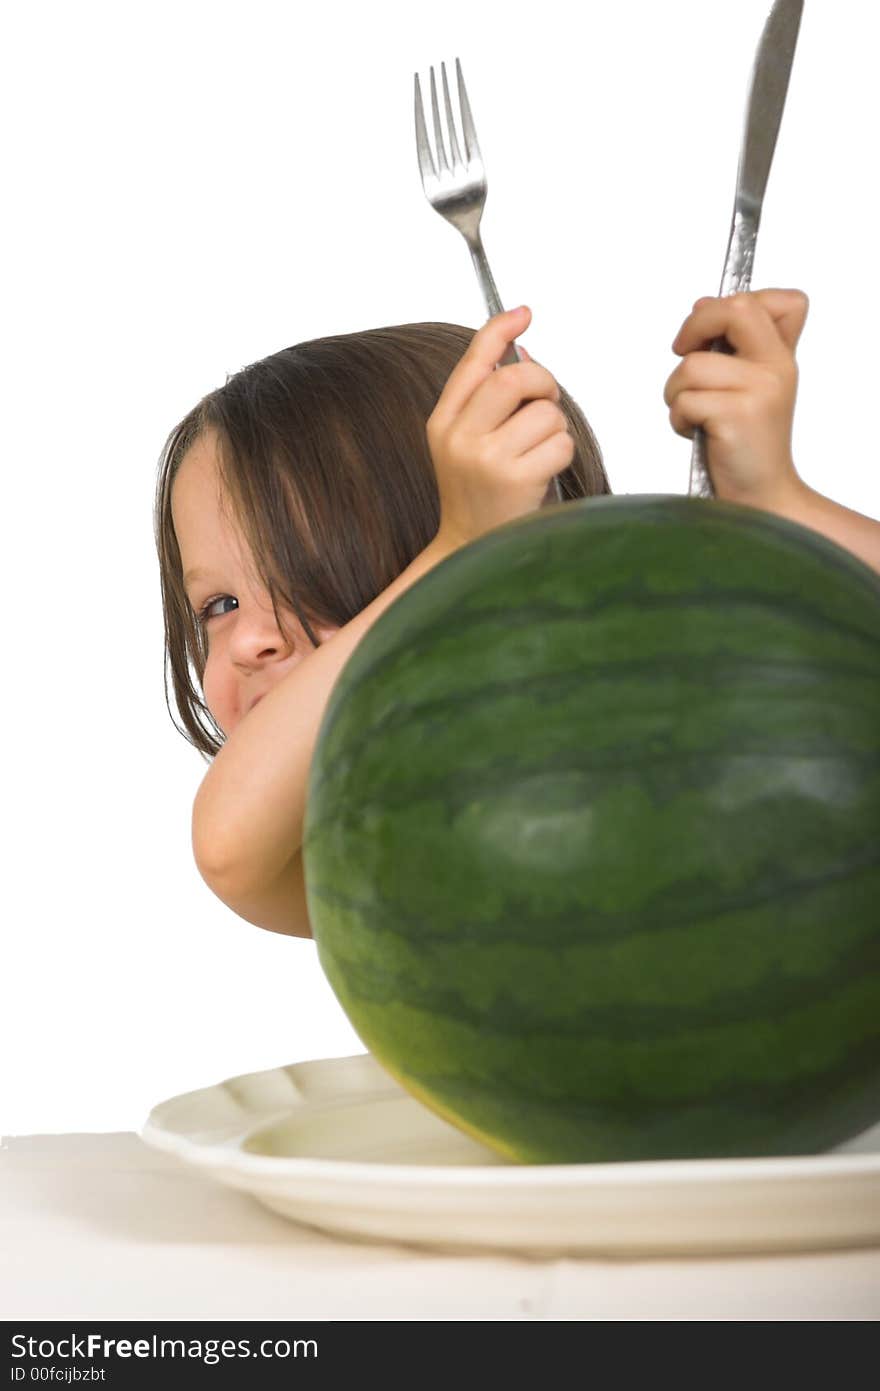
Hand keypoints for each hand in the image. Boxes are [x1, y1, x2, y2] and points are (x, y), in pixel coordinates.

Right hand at [426, 306, 573, 549]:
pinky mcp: (515, 480)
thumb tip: (521, 350)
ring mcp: (486, 459)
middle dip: (544, 383)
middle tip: (546, 401)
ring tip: (539, 450)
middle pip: (515, 378)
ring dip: (555, 426)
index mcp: (442, 421)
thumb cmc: (477, 490)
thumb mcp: (467, 441)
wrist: (471, 547)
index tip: (524, 313)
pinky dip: (561, 453)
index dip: (500, 330)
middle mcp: (459, 436)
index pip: (473, 361)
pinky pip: (559, 443)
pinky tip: (543, 472)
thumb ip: (488, 398)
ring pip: (545, 412)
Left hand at [664, 289, 808, 508]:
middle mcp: (777, 369)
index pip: (785, 300)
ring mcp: (759, 391)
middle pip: (736, 308)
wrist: (760, 496)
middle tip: (683, 353)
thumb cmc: (746, 444)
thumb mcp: (749, 387)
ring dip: (676, 391)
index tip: (712, 332)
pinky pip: (685, 399)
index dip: (738, 303)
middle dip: (695, 327)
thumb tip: (702, 304)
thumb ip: (734, 345)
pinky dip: (679, 418)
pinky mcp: (736, 416)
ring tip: (694, 415)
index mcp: (782, 357)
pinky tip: (697, 433)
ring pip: (692, 364)